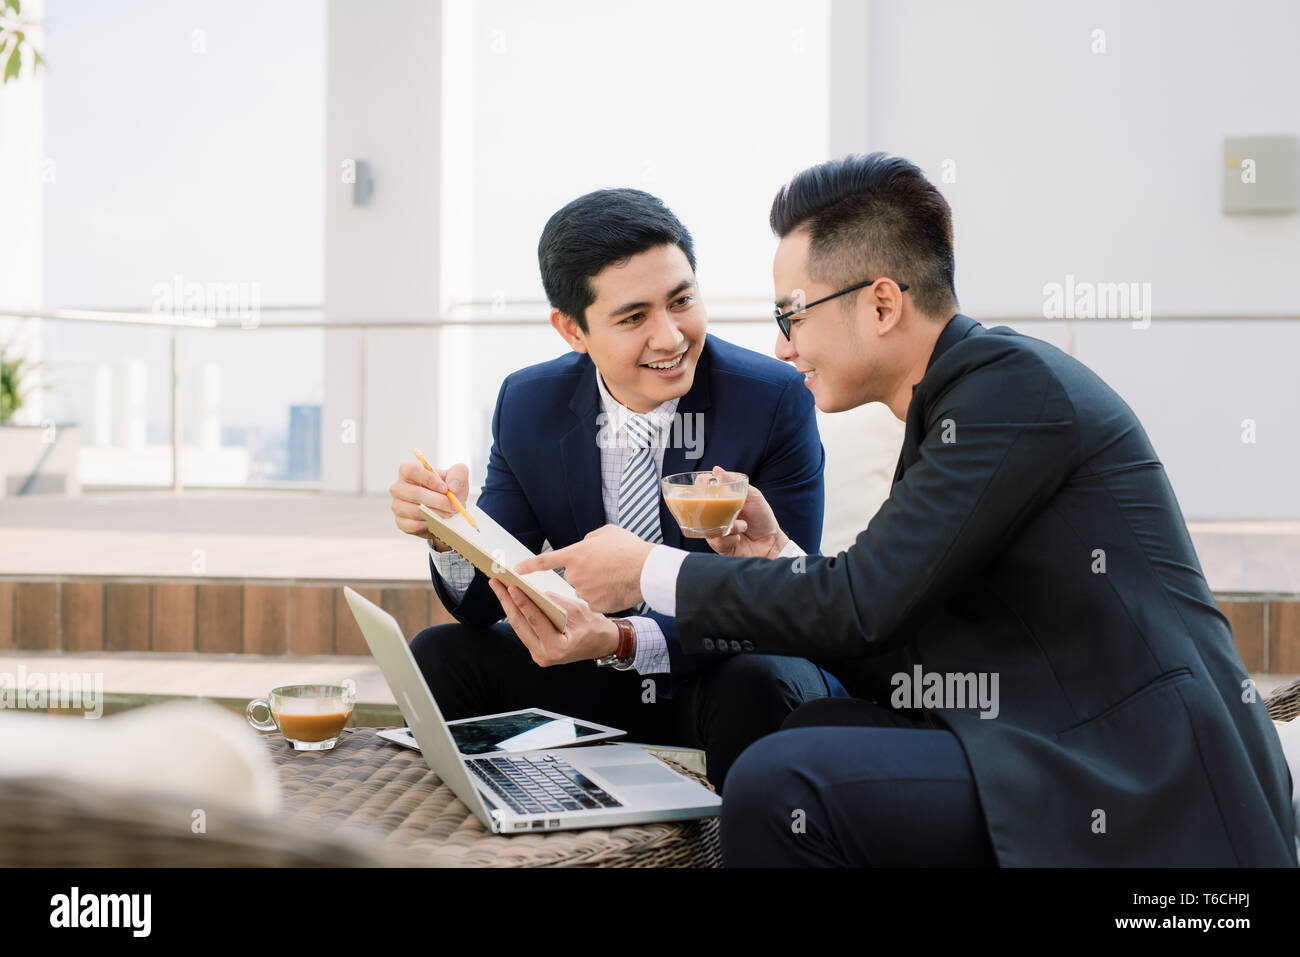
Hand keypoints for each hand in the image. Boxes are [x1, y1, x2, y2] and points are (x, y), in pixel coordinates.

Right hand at [389, 459, 468, 548]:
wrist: (446, 510)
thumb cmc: (448, 489)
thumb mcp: (457, 477)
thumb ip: (458, 474)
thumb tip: (452, 487)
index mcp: (408, 472)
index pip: (410, 470)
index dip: (428, 479)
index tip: (445, 488)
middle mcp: (398, 488)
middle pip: (414, 493)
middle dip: (437, 501)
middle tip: (453, 506)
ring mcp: (397, 506)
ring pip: (415, 511)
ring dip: (436, 514)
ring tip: (449, 514)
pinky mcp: (401, 522)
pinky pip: (414, 525)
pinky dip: (429, 524)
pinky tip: (438, 521)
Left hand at [487, 579, 619, 666]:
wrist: (603, 643)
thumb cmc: (595, 628)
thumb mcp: (577, 610)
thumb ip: (554, 602)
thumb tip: (533, 592)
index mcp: (556, 648)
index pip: (534, 621)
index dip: (522, 602)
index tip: (511, 586)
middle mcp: (544, 655)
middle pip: (520, 624)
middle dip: (506, 601)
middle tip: (495, 583)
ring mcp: (539, 654)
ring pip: (519, 627)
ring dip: (508, 606)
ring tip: (498, 588)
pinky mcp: (537, 649)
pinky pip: (524, 629)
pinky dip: (518, 613)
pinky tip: (510, 599)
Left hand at [513, 525, 652, 612]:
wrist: (647, 570)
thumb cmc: (630, 548)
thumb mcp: (607, 533)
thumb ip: (590, 540)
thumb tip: (585, 546)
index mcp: (575, 554)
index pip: (545, 561)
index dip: (529, 566)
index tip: (515, 570)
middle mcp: (575, 574)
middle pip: (572, 578)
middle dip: (584, 574)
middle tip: (602, 569)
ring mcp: (584, 591)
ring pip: (583, 591)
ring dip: (595, 586)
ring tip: (615, 578)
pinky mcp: (595, 605)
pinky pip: (595, 603)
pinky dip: (604, 598)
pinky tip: (617, 590)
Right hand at [703, 466, 788, 558]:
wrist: (772, 542)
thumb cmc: (762, 517)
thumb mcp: (753, 496)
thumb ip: (735, 482)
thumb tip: (716, 469)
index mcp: (721, 500)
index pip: (702, 489)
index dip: (701, 486)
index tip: (709, 487)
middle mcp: (714, 515)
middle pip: (696, 508)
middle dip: (709, 508)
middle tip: (726, 509)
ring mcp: (715, 530)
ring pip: (707, 526)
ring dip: (728, 525)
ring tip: (743, 525)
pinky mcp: (719, 546)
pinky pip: (716, 541)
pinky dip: (730, 538)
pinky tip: (740, 538)